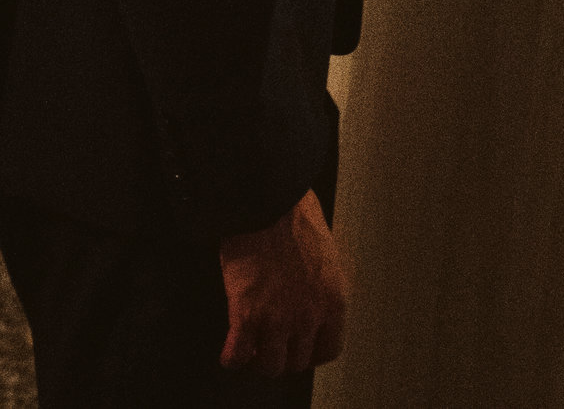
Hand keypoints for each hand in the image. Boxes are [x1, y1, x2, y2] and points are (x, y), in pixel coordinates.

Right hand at [218, 191, 349, 377]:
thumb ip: (320, 282)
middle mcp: (309, 315)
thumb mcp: (325, 251)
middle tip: (273, 345)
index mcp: (333, 298)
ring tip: (251, 348)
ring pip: (269, 365)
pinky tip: (229, 352)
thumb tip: (310, 292)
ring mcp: (277, 319)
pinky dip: (231, 358)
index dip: (312, 352)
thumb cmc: (295, 212)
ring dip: (258, 359)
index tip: (302, 348)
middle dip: (284, 355)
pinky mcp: (246, 316)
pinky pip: (237, 356)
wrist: (267, 198)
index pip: (330, 349)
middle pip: (298, 361)